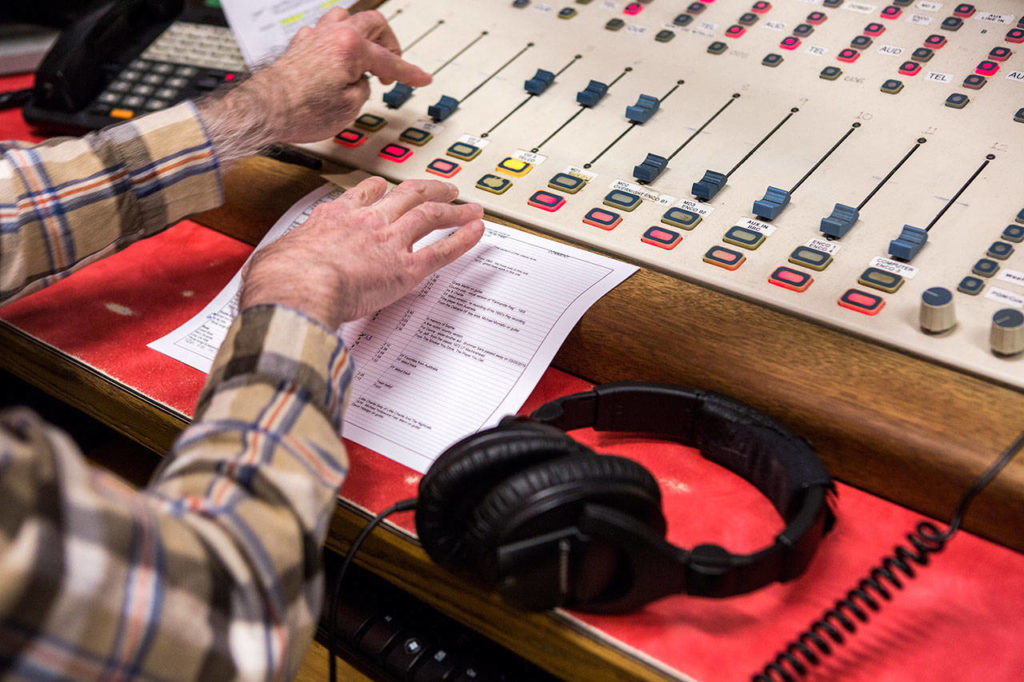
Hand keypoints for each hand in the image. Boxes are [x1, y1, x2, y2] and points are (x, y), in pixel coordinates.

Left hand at [198, 9, 430, 155]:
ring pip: (346, 18)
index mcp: (351, 46)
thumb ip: (363, 88)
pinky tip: (338, 57)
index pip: (390, 61)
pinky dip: (338, 41)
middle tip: (393, 65)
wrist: (265, 111)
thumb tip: (360, 83)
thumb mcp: (350, 107)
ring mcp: (314, 36)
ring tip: (367, 54)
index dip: (410, 73)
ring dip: (363, 33)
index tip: (421, 78)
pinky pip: (325, 31)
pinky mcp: (300, 45)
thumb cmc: (301, 110)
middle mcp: (333, 34)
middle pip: (373, 23)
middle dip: (389, 44)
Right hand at [239, 178, 484, 329]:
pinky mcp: (405, 269)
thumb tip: (275, 268)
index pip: (364, 194)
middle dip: (429, 188)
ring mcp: (389, 242)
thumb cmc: (281, 278)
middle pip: (406, 195)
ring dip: (454, 209)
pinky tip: (477, 232)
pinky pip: (442, 250)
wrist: (297, 289)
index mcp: (335, 217)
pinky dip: (463, 239)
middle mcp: (367, 222)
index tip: (389, 187)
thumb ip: (285, 257)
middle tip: (445, 186)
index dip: (381, 189)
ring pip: (430, 215)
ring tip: (471, 207)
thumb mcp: (276, 256)